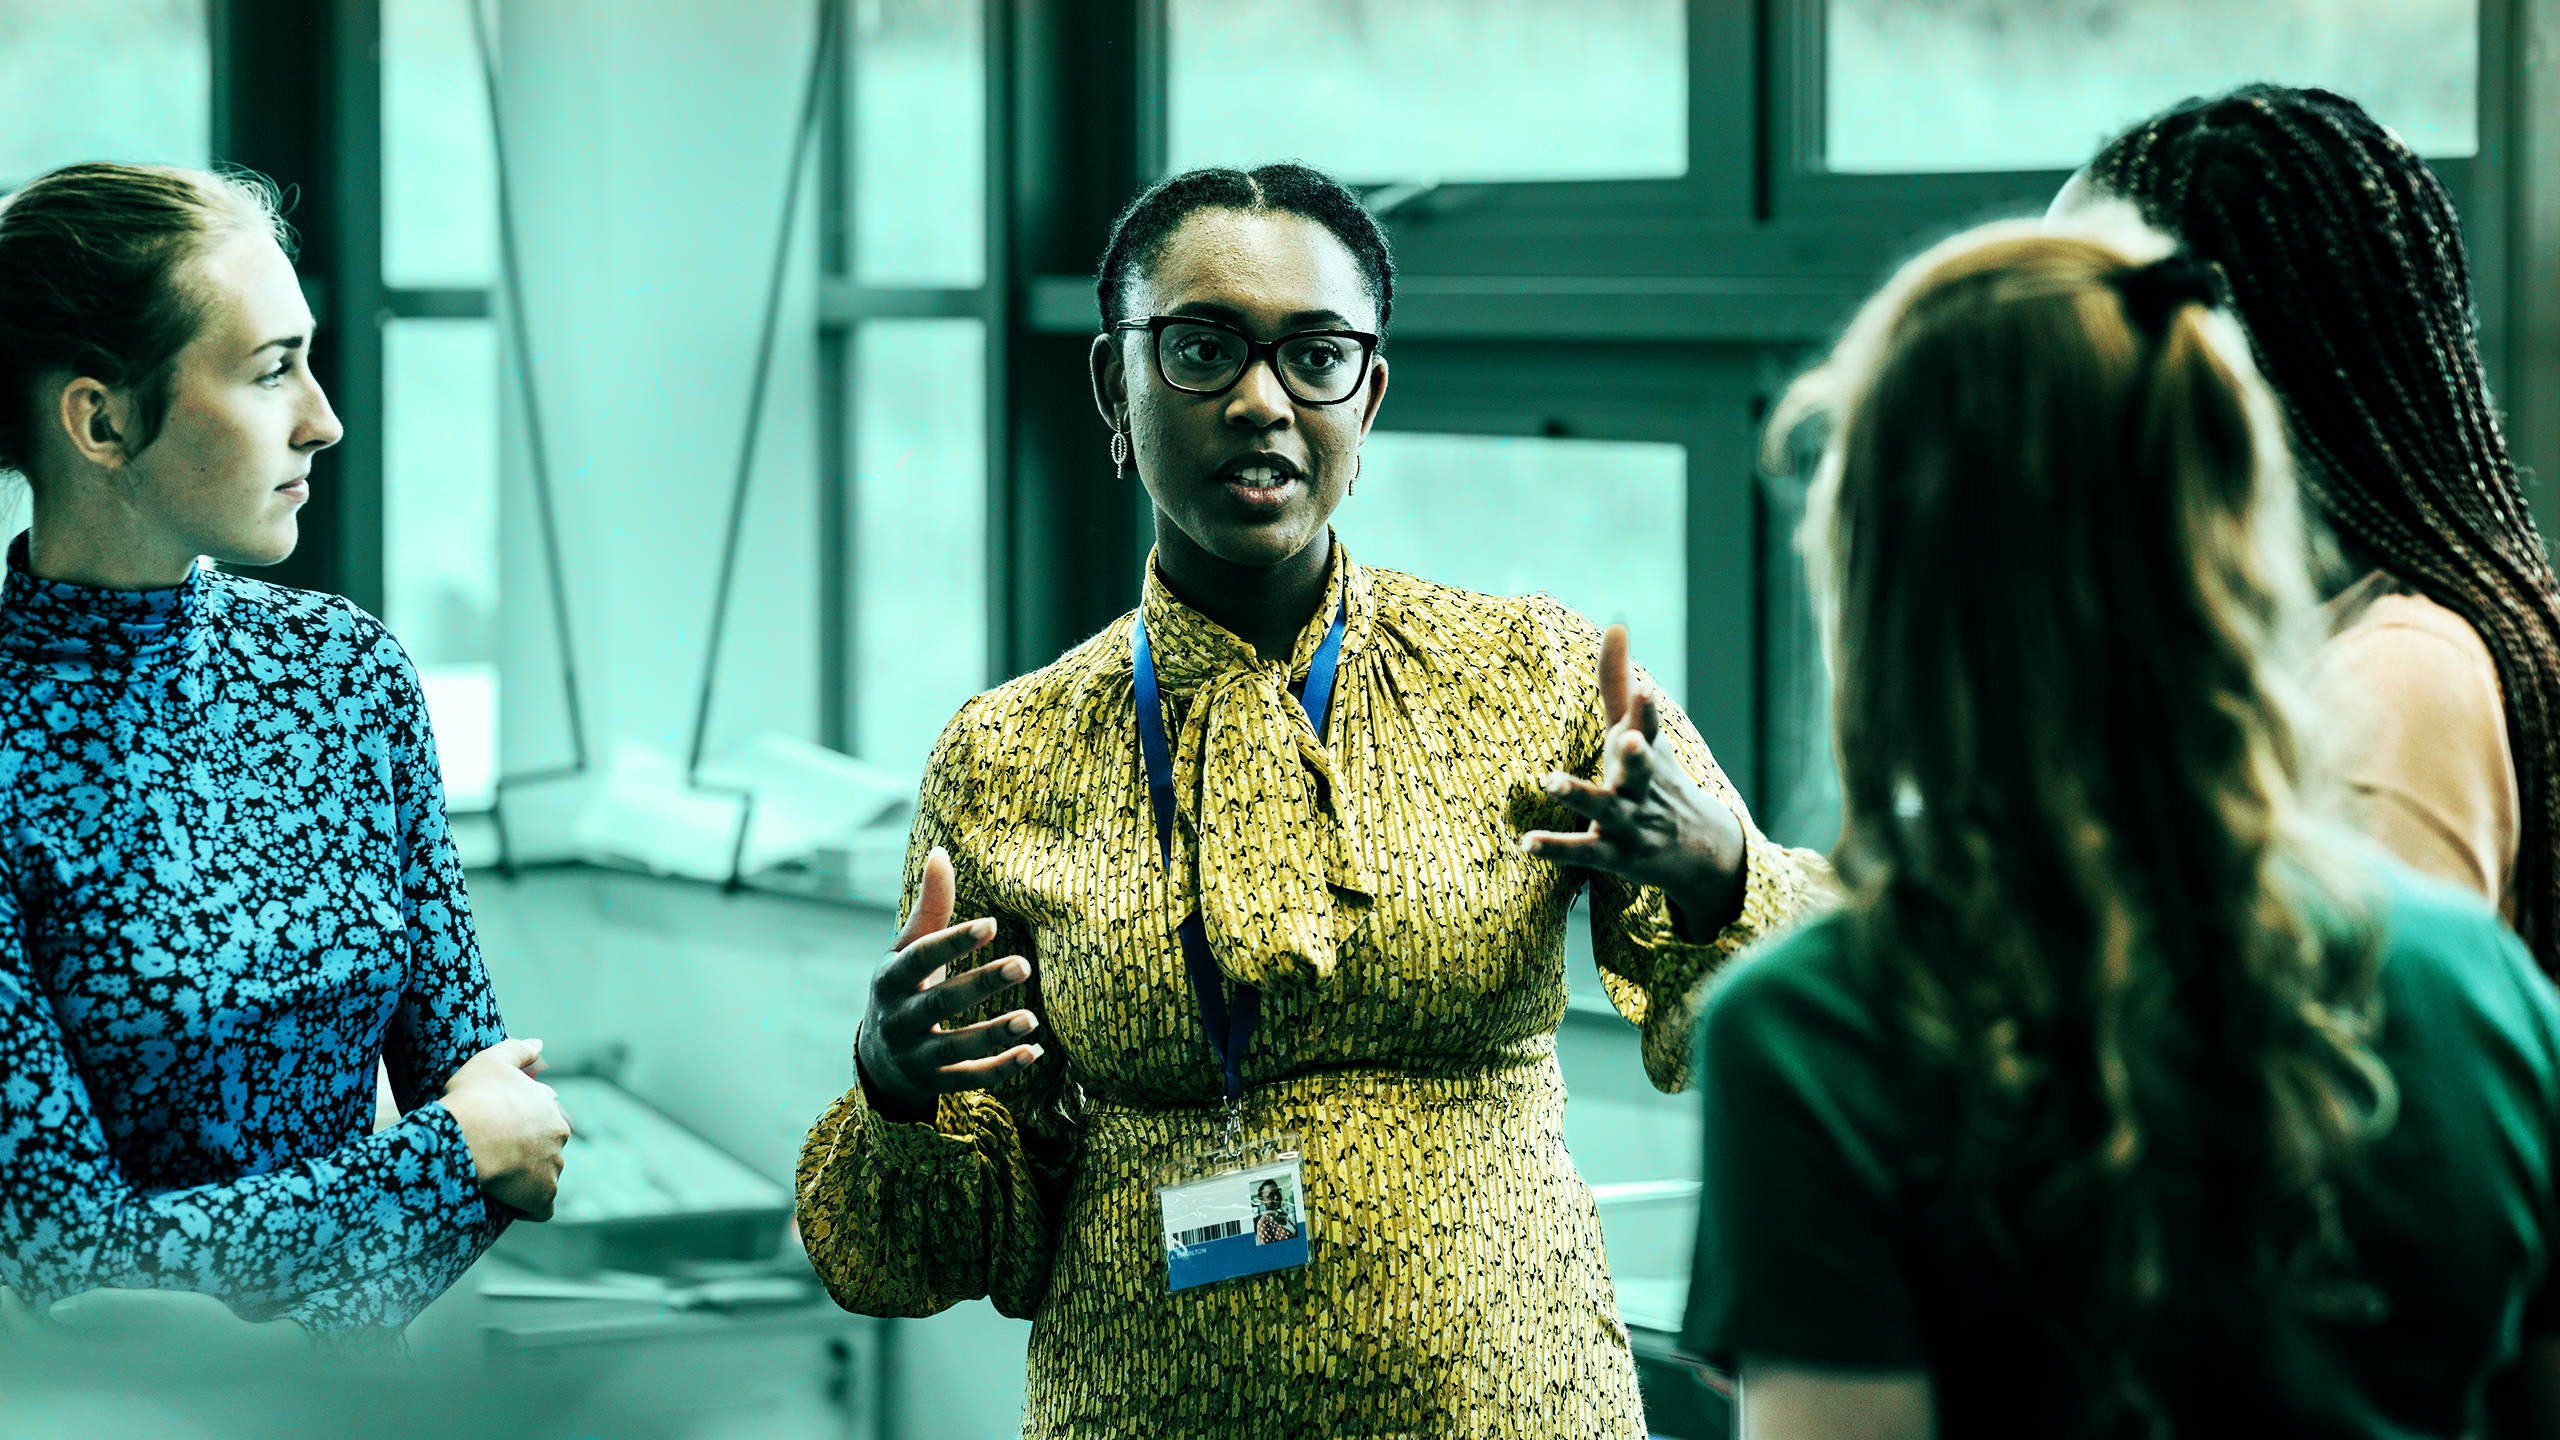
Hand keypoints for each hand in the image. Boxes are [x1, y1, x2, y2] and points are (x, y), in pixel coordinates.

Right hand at [438, 1038, 571, 1220]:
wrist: (466, 1137)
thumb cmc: (475, 1097)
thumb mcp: (492, 1060)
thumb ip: (519, 1050)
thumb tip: (540, 1043)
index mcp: (549, 1104)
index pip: (543, 1114)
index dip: (522, 1122)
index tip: (500, 1127)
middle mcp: (559, 1134)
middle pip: (548, 1145)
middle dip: (530, 1151)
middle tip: (497, 1155)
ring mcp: (554, 1165)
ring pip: (546, 1174)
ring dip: (528, 1178)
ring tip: (498, 1180)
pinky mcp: (544, 1195)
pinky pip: (542, 1208)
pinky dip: (530, 1208)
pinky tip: (511, 1206)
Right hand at [856, 846, 1043, 1124]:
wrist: (879, 1058)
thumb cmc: (904, 987)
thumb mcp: (907, 949)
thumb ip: (930, 908)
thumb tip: (940, 852)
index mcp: (890, 979)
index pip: (921, 957)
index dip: (954, 942)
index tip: (991, 924)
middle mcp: (897, 1019)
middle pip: (938, 1003)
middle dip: (980, 985)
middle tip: (1024, 965)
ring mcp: (914, 1056)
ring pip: (954, 1048)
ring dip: (994, 1034)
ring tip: (1032, 1019)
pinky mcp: (934, 1083)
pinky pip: (968, 1079)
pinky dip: (999, 1070)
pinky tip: (1033, 1053)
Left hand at [1520, 623, 1748, 939]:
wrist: (1699, 849)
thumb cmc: (1657, 777)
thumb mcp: (1640, 731)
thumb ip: (1619, 682)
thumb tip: (1615, 625)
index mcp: (1648, 751)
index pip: (1651, 724)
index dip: (1646, 706)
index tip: (1645, 685)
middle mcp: (1642, 786)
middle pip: (1641, 768)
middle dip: (1637, 755)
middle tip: (1630, 739)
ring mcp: (1629, 822)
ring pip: (1604, 809)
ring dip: (1578, 795)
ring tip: (1548, 781)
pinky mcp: (1613, 855)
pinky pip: (1581, 851)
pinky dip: (1555, 847)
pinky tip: (1525, 842)